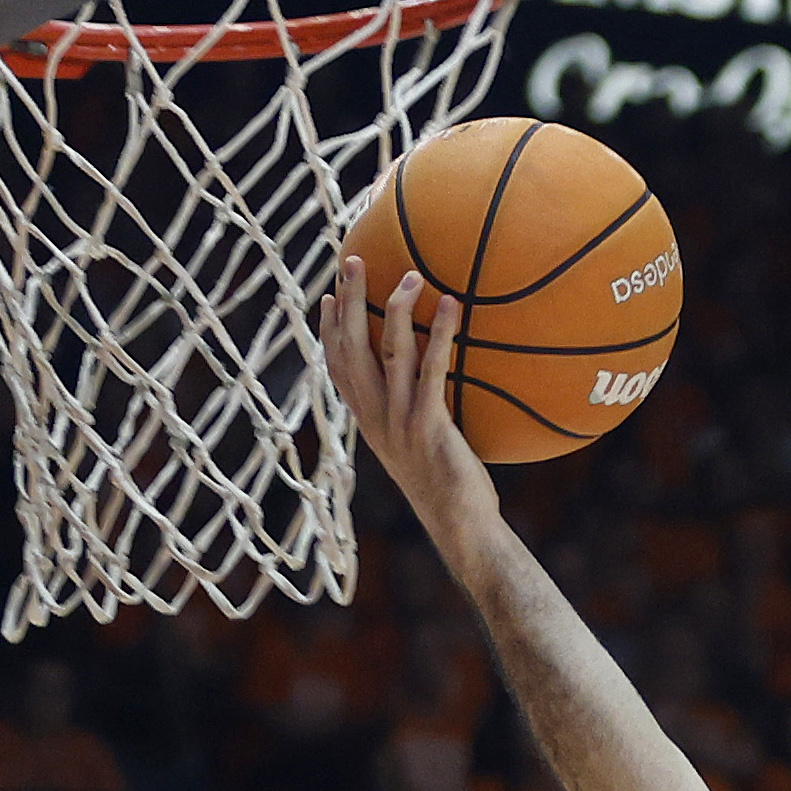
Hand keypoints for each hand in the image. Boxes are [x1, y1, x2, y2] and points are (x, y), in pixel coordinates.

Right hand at [323, 257, 495, 538]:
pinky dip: (440, 334)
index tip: (329, 296)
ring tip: (411, 274)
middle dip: (351, 302)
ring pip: (388, 354)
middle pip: (352, 350)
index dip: (329, 331)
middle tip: (353, 260)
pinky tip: (451, 305)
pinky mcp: (428, 428)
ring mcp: (400, 423)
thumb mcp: (419, 451)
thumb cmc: (449, 490)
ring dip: (397, 308)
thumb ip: (413, 418)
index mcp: (369, 424)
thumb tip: (427, 390)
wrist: (461, 531)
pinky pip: (432, 371)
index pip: (338, 370)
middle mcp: (376, 420)